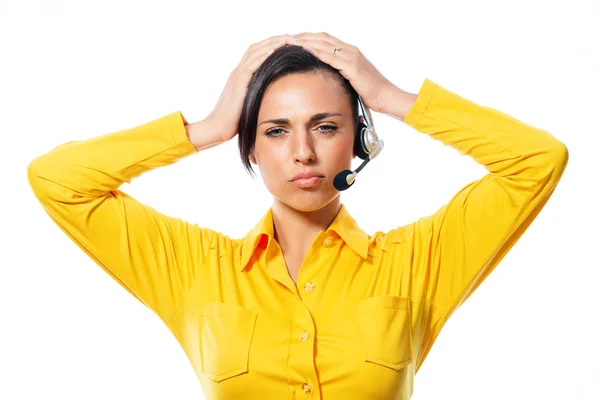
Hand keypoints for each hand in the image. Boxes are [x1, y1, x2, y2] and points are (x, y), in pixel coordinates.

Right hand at [206, 33, 290, 141]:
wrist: (216, 127)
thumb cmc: (233, 121)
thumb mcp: (248, 105)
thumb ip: (257, 97)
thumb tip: (272, 99)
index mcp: (240, 76)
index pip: (255, 54)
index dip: (270, 46)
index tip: (285, 43)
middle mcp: (238, 72)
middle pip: (256, 48)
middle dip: (273, 41)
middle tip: (290, 36)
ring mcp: (237, 77)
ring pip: (254, 53)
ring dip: (271, 44)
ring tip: (286, 39)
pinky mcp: (238, 84)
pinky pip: (251, 66)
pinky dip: (262, 57)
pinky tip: (274, 51)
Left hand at [286, 32, 400, 114]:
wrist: (386, 96)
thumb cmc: (371, 92)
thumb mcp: (353, 80)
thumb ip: (341, 74)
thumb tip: (327, 78)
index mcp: (350, 52)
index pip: (325, 40)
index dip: (309, 38)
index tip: (294, 40)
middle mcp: (350, 50)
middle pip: (322, 38)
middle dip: (303, 36)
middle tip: (286, 37)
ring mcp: (351, 56)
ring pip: (324, 44)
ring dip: (305, 41)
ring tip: (290, 41)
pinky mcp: (352, 66)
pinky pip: (330, 56)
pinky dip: (316, 51)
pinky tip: (305, 49)